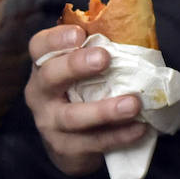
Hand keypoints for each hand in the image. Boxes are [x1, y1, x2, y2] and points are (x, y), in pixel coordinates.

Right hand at [24, 24, 145, 176]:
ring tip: (133, 104)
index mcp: (44, 66)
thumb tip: (137, 30)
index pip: (40, 46)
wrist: (70, 144)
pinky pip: (92, 142)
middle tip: (104, 58)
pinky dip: (118, 135)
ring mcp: (49, 123)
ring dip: (105, 110)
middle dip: (76, 66)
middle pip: (50, 76)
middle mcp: (40, 93)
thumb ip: (100, 51)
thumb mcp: (85, 71)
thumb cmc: (83, 92)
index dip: (56, 39)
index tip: (80, 34)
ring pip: (73, 117)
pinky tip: (139, 128)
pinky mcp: (65, 148)